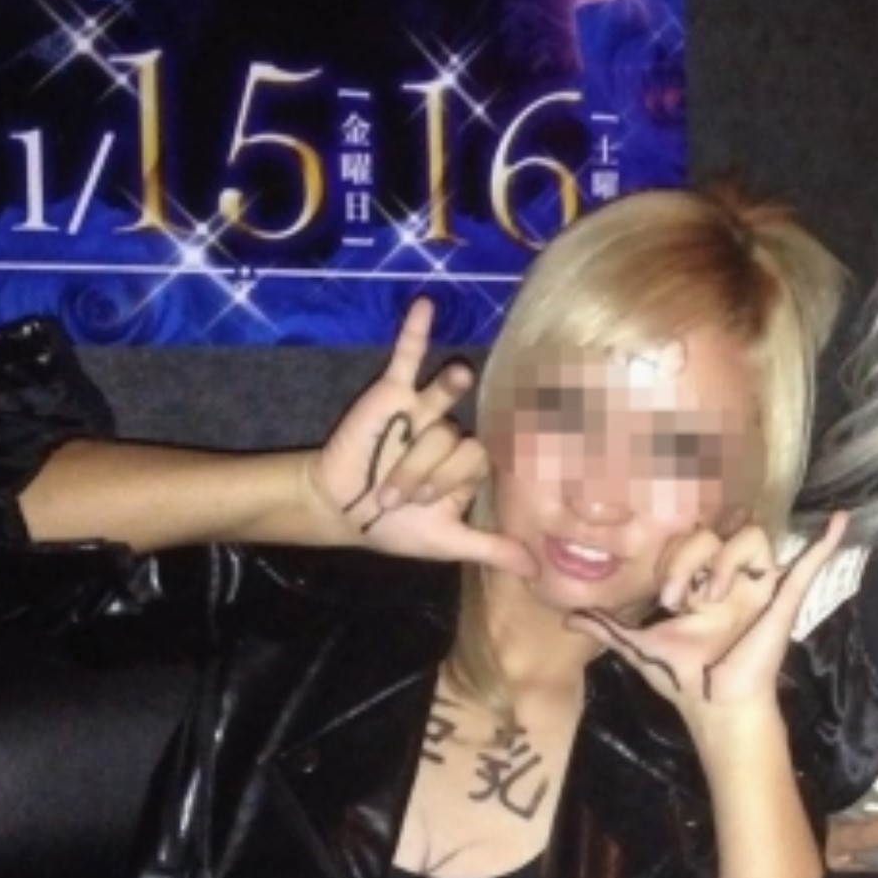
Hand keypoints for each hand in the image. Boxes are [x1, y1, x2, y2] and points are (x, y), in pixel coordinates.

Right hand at [307, 298, 533, 576]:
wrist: (340, 509)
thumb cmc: (396, 526)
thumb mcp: (444, 541)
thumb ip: (489, 548)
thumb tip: (537, 572)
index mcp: (469, 465)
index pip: (478, 460)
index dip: (448, 482)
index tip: (421, 504)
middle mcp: (453, 433)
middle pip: (458, 438)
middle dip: (423, 471)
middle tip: (394, 494)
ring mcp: (425, 409)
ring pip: (439, 410)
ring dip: (418, 443)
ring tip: (409, 443)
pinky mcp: (392, 392)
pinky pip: (408, 357)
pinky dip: (415, 332)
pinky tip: (425, 305)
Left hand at [571, 514, 848, 741]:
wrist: (714, 705)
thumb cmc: (684, 676)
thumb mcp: (639, 645)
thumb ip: (607, 627)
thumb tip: (566, 617)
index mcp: (703, 579)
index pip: (692, 538)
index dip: (674, 557)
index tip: (663, 596)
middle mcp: (732, 574)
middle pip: (717, 529)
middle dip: (690, 556)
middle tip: (677, 596)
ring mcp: (761, 583)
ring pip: (751, 535)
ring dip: (724, 561)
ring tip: (711, 596)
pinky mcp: (783, 597)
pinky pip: (809, 562)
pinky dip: (826, 541)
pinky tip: (841, 520)